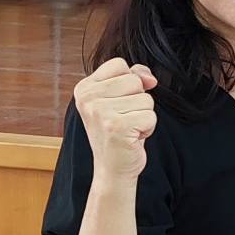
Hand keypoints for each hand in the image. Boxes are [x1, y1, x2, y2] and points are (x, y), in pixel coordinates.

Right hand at [74, 58, 157, 181]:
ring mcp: (100, 112)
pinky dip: (148, 128)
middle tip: (124, 119)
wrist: (113, 168)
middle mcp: (88, 98)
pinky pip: (150, 116)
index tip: (120, 102)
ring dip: (143, 116)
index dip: (130, 82)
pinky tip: (132, 138)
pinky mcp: (116, 127)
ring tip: (128, 129)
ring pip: (146, 99)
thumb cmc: (119, 131)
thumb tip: (149, 79)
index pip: (120, 65)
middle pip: (135, 81)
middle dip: (138, 101)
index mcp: (84, 88)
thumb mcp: (120, 98)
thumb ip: (133, 76)